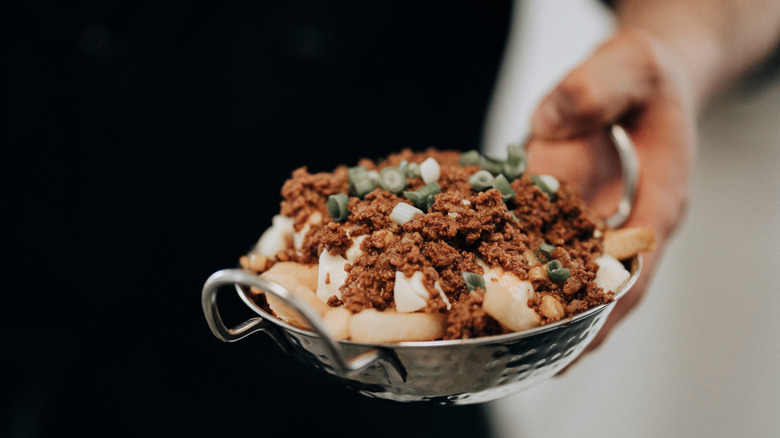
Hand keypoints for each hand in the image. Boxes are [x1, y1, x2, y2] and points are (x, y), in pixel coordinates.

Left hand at [527, 30, 696, 351]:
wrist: (636, 82)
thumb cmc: (641, 78)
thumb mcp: (629, 66)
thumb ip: (595, 88)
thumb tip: (551, 121)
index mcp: (659, 200)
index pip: (638, 265)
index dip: (606, 305)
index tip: (577, 340)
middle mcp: (627, 225)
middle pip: (606, 292)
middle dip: (571, 329)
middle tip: (532, 365)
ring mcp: (596, 226)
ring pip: (575, 282)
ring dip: (544, 315)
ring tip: (505, 352)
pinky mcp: (568, 218)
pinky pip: (545, 255)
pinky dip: (521, 277)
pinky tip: (487, 296)